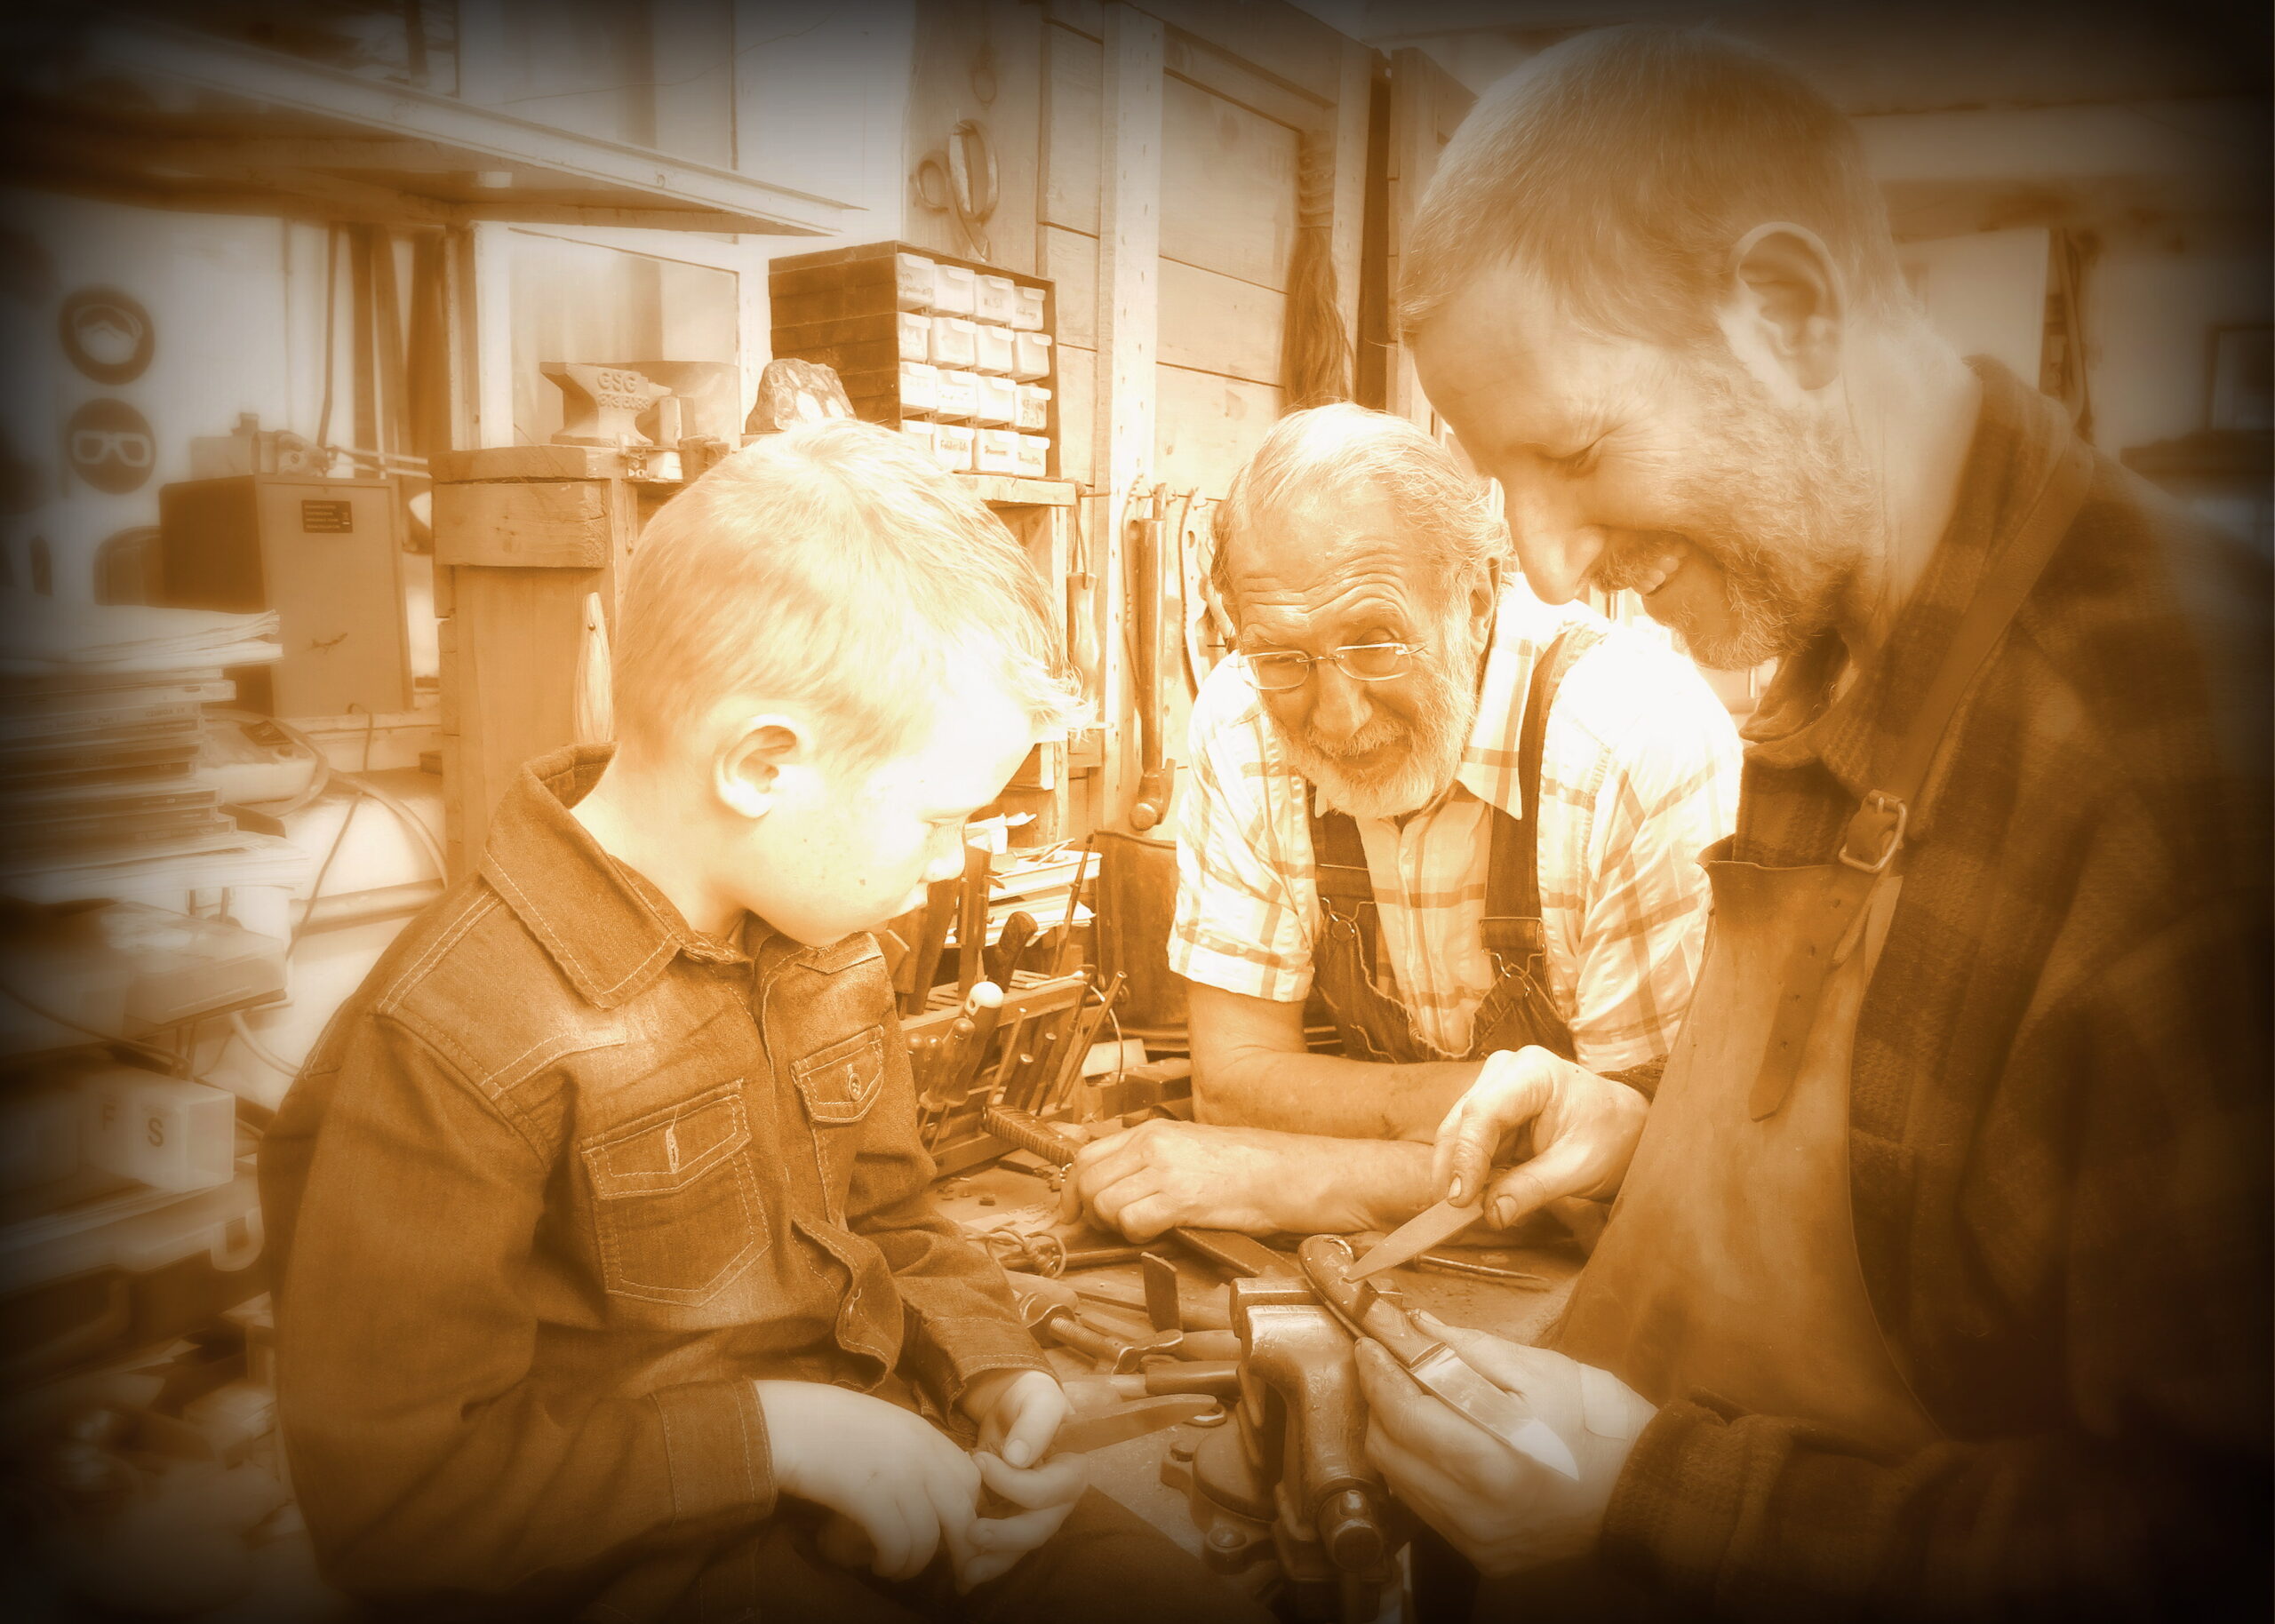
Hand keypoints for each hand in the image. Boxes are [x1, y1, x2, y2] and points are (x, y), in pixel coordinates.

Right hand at [755, 1381, 979, 1581]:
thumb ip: (911, 1450)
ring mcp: (898, 1476)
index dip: (966, 1511)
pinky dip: (894, 1562)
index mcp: (924, 1433)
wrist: (786, 1421)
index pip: (970, 1480)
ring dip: (916, 1563)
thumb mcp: (882, 1425)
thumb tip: (929, 1487)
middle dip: (961, 1550)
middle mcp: (920, 1454)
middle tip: (953, 1573)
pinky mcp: (871, 1498)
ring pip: (930, 1537)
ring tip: (897, 1568)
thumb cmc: (826, 1424)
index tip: (952, 1532)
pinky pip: (900, 1544)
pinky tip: (881, 1564)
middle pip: (962, 1513)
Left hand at [956, 1368, 1084, 1589]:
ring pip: (1018, 1549)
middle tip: (972, 1533)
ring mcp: (1032, 1515)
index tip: (980, 1460)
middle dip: (1006, 1538)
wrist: (1009, 1403)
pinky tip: (960, 1579)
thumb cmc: (1030, 1398)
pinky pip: (1000, 1549)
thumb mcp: (1039, 1399)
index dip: (1013, 1484)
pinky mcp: (1008, 1520)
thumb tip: (1019, 1458)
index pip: (1047, 1492)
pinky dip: (981, 1563)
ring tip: (964, 1574)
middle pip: (1037, 1530)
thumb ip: (1035, 1424)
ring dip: (993, 1563)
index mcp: (1072, 1473)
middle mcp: (1057, 1502)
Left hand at [1071, 1120, 1361, 1241]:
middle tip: (1106, 1228)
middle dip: (1088, 1212)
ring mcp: (1165, 1170)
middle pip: (1088, 1181)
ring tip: (1140, 1228)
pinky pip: (1131, 1222)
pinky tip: (1158, 1232)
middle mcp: (1153, 1146)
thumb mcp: (1191, 1148)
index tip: (1073, 1210)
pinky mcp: (1180, 1198)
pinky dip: (1136, 1235)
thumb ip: (1151, 1160)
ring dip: (1114, 1226)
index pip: (1087, 1156)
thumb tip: (1118, 1185)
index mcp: (1153, 1132)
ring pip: (1104, 1204)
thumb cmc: (1249, 1165)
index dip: (1073, 1189)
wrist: (1287, 1172)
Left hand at [1352, 1312, 1654, 1576]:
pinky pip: (1423, 1508)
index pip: (1409, 1407)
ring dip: (1389, 1435)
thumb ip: (1474, 1349)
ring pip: (1399, 1480)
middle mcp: (1485, 1500)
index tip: (1371, 1347)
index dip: (1379, 1372)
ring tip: (1405, 1402)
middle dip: (1376, 1400)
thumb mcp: (1545, 1371)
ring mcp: (1481, 1534)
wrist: (1645, 1494)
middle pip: (1392, 1446)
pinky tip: (1430, 1444)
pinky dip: (1414, 1471)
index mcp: (1502, 1449)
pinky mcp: (1483, 1553)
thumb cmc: (1601, 1425)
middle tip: (1382, 1368)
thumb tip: (1418, 1326)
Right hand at [1432, 1047, 1647, 1228]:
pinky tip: (1473, 1199)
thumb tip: (1492, 1214)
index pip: (1484, 1112)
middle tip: (1450, 1214)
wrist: (1625, 1127)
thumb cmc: (1611, 1136)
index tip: (1459, 1197)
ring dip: (1457, 1174)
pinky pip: (1469, 1144)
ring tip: (1462, 1213)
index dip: (1466, 1156)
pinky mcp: (1492, 1111)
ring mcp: (1496, 1089)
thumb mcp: (1578, 1167)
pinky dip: (1469, 1173)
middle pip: (1462, 1121)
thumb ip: (1533, 1189)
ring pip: (1457, 1134)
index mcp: (1534, 1072)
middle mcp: (1506, 1072)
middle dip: (1452, 1169)